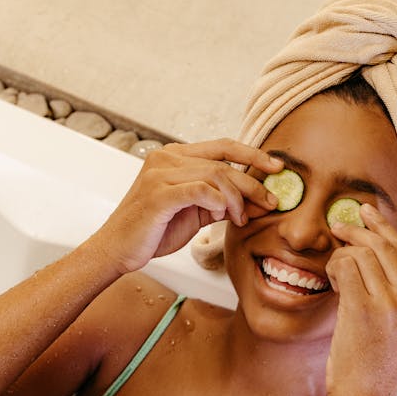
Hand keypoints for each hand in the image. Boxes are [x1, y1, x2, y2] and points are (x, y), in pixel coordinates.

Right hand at [89, 138, 281, 273]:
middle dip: (253, 184)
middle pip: (224, 162)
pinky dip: (218, 202)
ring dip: (237, 199)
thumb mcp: (197, 212)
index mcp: (176, 156)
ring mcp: (160, 173)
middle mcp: (167, 157)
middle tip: (270, 203)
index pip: (223, 146)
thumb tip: (259, 201)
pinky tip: (221, 214)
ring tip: (241, 219)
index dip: (253, 154)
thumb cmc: (156, 230)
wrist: (118, 249)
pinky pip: (200, 190)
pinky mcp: (157, 194)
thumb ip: (223, 202)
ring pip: (216, 175)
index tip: (278, 167)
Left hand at [324, 203, 396, 395]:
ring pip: (361, 253)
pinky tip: (332, 283)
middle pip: (383, 244)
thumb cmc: (373, 363)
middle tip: (337, 227)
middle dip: (357, 230)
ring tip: (334, 275)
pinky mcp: (365, 308)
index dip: (381, 226)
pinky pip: (345, 266)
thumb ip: (393, 289)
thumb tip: (370, 252)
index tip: (365, 213)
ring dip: (340, 257)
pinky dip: (333, 267)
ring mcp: (392, 302)